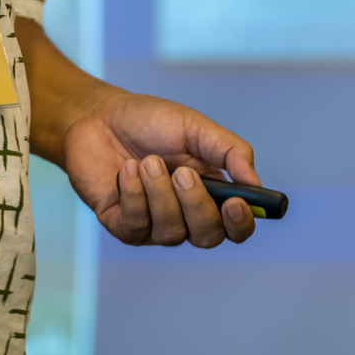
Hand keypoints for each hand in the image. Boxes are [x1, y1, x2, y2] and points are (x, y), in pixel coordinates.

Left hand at [56, 88, 261, 248]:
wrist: (98, 117)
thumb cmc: (149, 122)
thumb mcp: (196, 127)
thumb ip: (230, 151)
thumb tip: (255, 183)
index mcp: (211, 193)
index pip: (236, 226)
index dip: (241, 223)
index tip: (236, 203)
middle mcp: (185, 215)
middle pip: (208, 236)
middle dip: (196, 206)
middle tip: (181, 172)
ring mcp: (154, 225)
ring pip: (171, 232)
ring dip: (159, 193)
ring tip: (146, 161)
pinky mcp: (124, 226)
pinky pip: (136, 225)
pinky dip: (133, 194)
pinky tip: (126, 171)